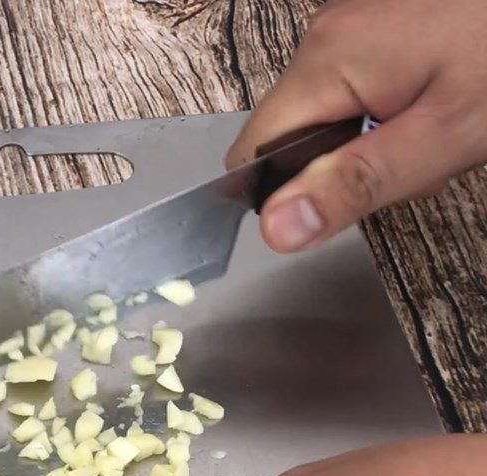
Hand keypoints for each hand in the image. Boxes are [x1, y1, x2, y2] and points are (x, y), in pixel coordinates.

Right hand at [225, 0, 486, 252]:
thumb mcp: (442, 139)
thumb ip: (353, 185)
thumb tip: (275, 229)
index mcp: (328, 62)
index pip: (252, 152)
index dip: (277, 194)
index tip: (328, 210)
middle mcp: (327, 37)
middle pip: (290, 136)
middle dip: (334, 171)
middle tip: (405, 170)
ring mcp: (352, 27)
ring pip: (323, 118)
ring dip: (362, 149)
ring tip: (426, 140)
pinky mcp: (376, 29)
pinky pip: (352, 92)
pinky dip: (380, 120)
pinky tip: (427, 116)